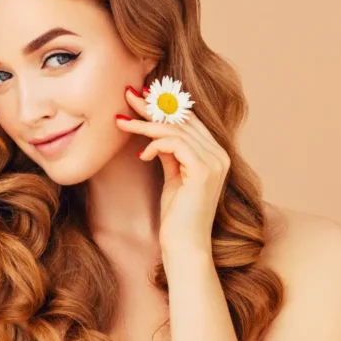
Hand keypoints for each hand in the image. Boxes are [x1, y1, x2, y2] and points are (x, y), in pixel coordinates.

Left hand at [116, 85, 230, 255]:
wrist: (184, 246)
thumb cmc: (177, 217)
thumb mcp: (173, 177)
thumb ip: (171, 153)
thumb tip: (154, 132)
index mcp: (216, 154)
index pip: (189, 119)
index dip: (164, 106)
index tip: (140, 97)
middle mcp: (220, 154)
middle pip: (182, 119)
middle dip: (151, 106)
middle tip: (127, 95)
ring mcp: (215, 161)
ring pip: (175, 129)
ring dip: (143, 123)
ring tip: (120, 121)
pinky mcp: (203, 170)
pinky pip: (175, 144)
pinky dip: (154, 144)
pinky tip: (141, 154)